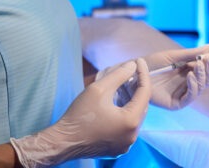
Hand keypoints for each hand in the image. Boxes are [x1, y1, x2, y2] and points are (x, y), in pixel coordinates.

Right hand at [10, 59, 150, 167]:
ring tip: (123, 84)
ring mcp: (125, 144)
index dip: (143, 74)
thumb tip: (132, 65)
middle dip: (137, 87)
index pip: (145, 93)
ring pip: (135, 116)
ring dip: (131, 100)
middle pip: (142, 105)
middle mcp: (132, 136)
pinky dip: (125, 113)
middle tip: (130, 72)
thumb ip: (119, 75)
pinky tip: (116, 101)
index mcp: (130, 122)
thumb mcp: (99, 89)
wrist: (63, 142)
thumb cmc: (79, 115)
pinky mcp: (117, 147)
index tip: (139, 61)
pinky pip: (126, 127)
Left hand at [107, 44, 208, 110]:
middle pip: (208, 77)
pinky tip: (191, 76)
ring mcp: (183, 93)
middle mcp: (188, 82)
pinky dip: (193, 87)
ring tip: (198, 65)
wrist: (133, 74)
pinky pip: (189, 97)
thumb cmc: (150, 64)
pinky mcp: (176, 103)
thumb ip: (191, 53)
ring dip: (202, 75)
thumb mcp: (172, 56)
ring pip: (201, 87)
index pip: (207, 66)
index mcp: (189, 70)